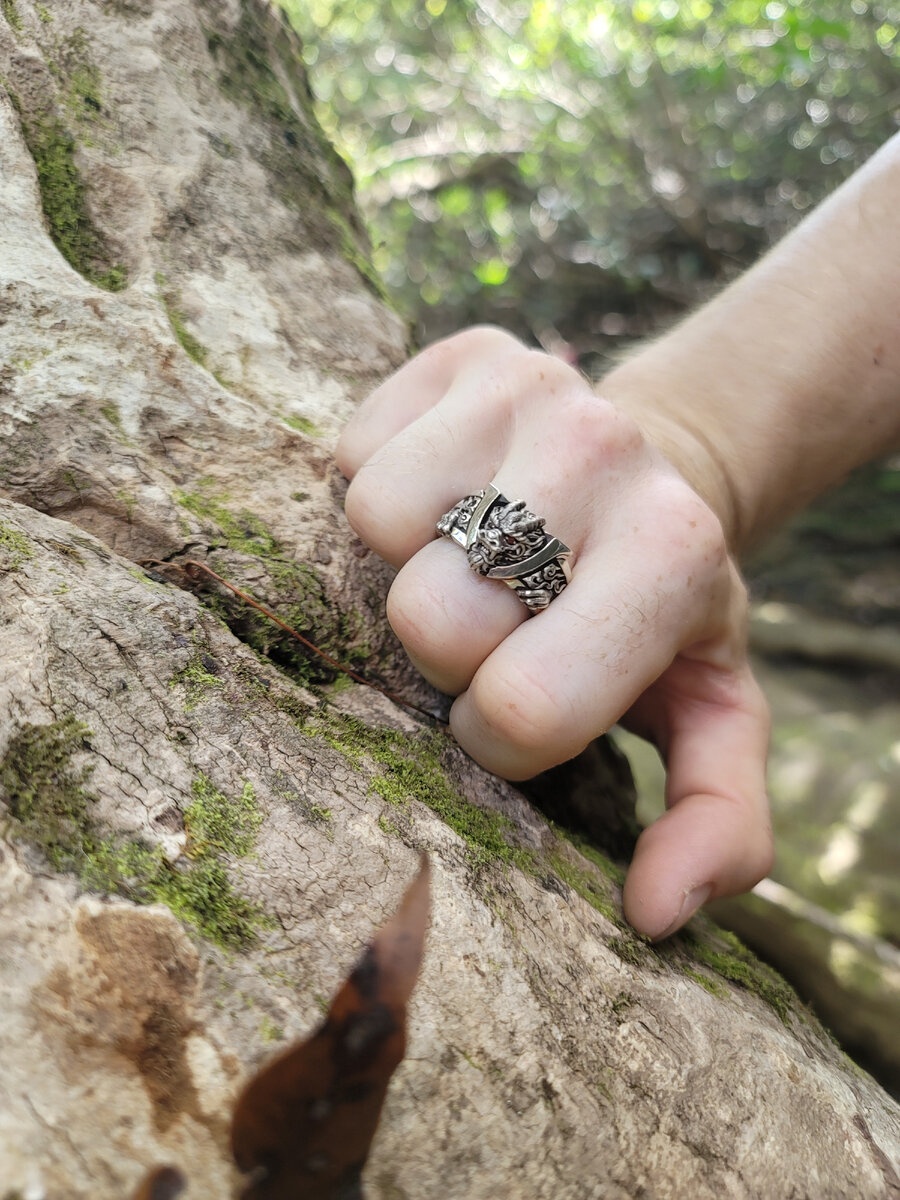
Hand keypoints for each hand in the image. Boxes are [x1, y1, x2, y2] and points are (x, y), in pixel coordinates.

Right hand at [336, 327, 772, 939]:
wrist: (654, 469)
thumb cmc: (661, 615)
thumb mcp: (713, 717)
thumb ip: (717, 823)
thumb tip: (655, 916)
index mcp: (675, 555)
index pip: (521, 706)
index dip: (502, 735)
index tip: (527, 701)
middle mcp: (606, 448)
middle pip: (432, 616)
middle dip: (450, 652)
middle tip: (498, 627)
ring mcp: (532, 385)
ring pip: (376, 524)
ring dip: (412, 566)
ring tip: (472, 557)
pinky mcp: (464, 351)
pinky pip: (353, 455)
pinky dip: (387, 497)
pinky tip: (451, 501)